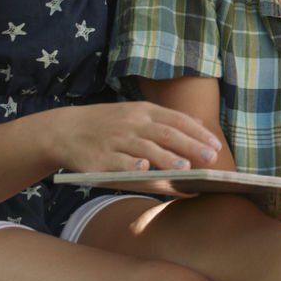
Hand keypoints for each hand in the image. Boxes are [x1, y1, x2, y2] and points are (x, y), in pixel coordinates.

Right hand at [47, 100, 222, 174]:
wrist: (64, 130)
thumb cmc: (108, 125)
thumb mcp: (136, 113)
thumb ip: (166, 119)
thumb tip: (201, 126)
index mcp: (143, 111)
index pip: (176, 120)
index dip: (198, 133)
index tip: (216, 146)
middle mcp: (131, 124)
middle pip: (166, 134)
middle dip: (190, 146)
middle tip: (211, 159)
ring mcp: (115, 141)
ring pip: (145, 148)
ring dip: (166, 158)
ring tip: (185, 169)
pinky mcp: (99, 159)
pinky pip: (118, 163)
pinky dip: (131, 165)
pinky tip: (144, 169)